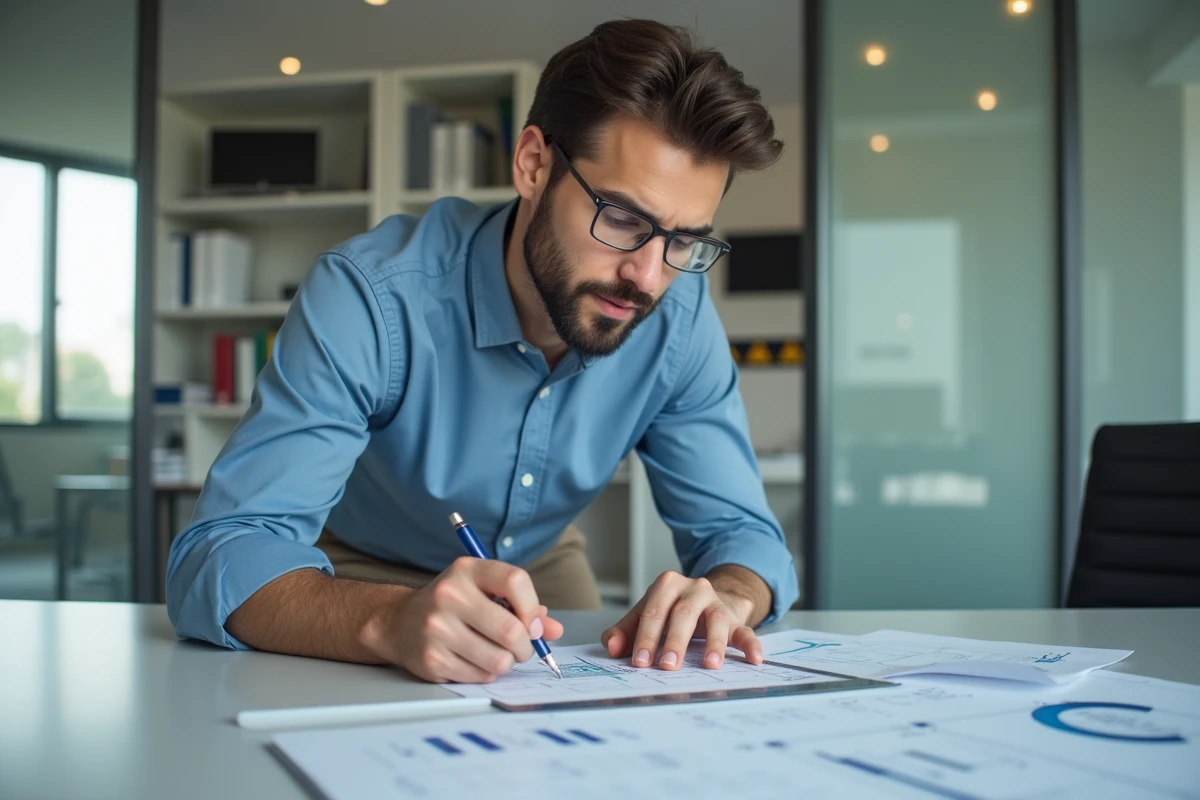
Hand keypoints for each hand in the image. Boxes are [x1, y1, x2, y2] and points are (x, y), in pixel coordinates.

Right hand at [357, 557, 562, 682]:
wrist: (399, 622)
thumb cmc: (453, 605)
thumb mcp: (484, 591)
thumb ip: (522, 606)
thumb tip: (554, 629)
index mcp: (467, 570)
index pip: (515, 581)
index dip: (533, 607)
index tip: (533, 623)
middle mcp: (449, 595)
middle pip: (511, 629)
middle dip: (526, 646)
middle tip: (522, 647)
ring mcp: (438, 629)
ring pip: (499, 659)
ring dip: (508, 662)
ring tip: (497, 653)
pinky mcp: (432, 659)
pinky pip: (482, 676)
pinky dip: (488, 673)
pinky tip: (475, 660)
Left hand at [601, 571, 763, 670]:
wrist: (707, 599)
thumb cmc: (672, 611)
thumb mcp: (648, 615)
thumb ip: (626, 631)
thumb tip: (611, 647)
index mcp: (667, 585)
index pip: (654, 611)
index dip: (646, 637)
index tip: (640, 662)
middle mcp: (694, 589)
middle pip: (683, 614)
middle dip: (675, 641)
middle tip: (667, 666)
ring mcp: (717, 603)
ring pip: (716, 620)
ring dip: (713, 644)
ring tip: (709, 665)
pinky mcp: (736, 619)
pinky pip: (746, 631)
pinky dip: (751, 644)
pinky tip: (754, 659)